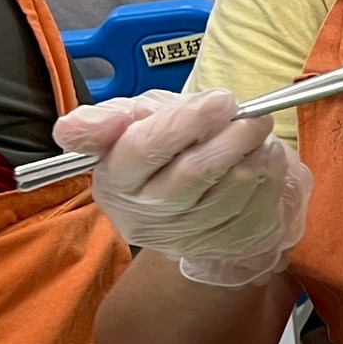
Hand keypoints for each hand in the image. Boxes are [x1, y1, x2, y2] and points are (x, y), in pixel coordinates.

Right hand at [53, 89, 311, 286]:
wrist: (197, 198)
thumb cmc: (165, 151)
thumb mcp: (133, 124)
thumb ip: (108, 119)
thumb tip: (72, 127)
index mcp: (115, 179)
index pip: (143, 148)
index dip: (186, 121)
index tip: (220, 100)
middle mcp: (146, 213)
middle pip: (195, 171)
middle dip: (233, 135)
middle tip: (253, 115)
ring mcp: (187, 234)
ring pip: (233, 186)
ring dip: (255, 152)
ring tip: (256, 133)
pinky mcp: (225, 243)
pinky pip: (259, 201)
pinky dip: (269, 173)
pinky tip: (263, 160)